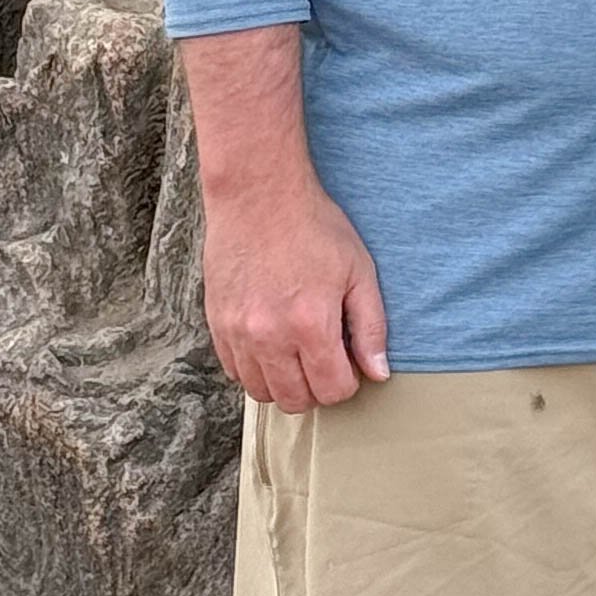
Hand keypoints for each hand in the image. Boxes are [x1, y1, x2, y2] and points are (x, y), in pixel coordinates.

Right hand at [202, 170, 389, 412]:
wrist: (259, 194)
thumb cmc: (312, 225)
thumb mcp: (358, 269)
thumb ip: (371, 326)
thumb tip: (378, 373)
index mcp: (310, 324)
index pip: (332, 392)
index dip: (347, 381)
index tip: (347, 358)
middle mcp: (270, 336)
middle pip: (295, 401)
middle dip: (316, 387)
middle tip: (323, 355)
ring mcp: (238, 332)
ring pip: (262, 392)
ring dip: (284, 382)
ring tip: (296, 349)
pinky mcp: (217, 324)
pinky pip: (235, 371)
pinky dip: (254, 367)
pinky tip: (270, 340)